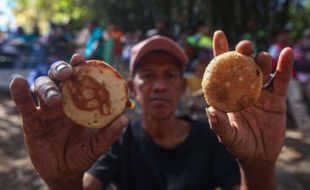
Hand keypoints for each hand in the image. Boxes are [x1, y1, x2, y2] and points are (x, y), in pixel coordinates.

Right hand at [10, 54, 127, 188]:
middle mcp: (64, 100)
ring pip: (42, 86)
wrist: (65, 171)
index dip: (80, 67)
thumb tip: (125, 120)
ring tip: (55, 100)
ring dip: (47, 87)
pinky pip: (24, 103)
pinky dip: (20, 92)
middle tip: (68, 74)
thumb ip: (110, 133)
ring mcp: (47, 109)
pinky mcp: (32, 119)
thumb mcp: (98, 145)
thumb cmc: (83, 153)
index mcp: (81, 101)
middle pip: (58, 76)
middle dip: (61, 70)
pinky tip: (18, 82)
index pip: (80, 79)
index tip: (81, 59)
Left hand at [208, 31, 293, 188]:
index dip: (220, 51)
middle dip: (242, 53)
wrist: (259, 156)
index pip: (221, 70)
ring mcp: (259, 92)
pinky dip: (284, 66)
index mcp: (227, 95)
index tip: (219, 34)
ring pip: (261, 70)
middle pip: (242, 66)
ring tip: (261, 58)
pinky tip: (285, 53)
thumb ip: (220, 126)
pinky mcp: (276, 98)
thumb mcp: (228, 137)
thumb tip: (210, 111)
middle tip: (244, 46)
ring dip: (261, 61)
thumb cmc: (239, 146)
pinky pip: (281, 79)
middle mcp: (242, 89)